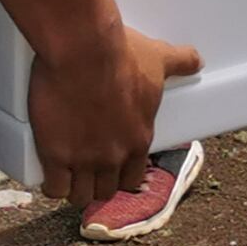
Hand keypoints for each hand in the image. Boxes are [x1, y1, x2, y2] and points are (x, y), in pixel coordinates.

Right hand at [26, 25, 203, 205]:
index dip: (121, 175)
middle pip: (105, 191)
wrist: (84, 50)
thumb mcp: (158, 58)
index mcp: (138, 140)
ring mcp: (84, 158)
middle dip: (96, 184)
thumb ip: (180, 63)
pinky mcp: (55, 155)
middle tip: (86, 173)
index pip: (133, 178)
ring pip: (79, 195)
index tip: (112, 167)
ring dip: (74, 189)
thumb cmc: (120, 54)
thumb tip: (196, 60)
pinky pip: (54, 188)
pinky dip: (52, 185)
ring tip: (66, 177)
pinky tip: (50, 175)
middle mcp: (114, 156)